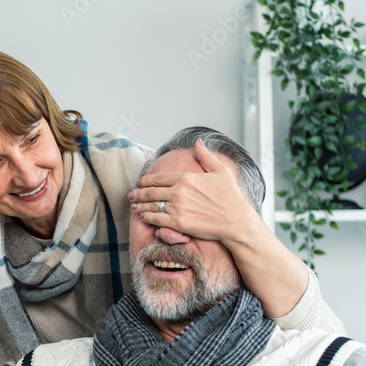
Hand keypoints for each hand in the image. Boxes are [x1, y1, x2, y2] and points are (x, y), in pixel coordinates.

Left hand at [128, 138, 261, 244]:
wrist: (235, 220)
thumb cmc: (231, 196)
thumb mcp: (220, 171)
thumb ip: (206, 156)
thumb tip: (198, 142)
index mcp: (186, 177)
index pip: (158, 178)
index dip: (146, 180)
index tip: (140, 182)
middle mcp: (178, 191)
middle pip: (150, 191)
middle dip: (137, 193)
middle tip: (130, 195)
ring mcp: (177, 208)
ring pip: (151, 205)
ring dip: (139, 206)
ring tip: (133, 206)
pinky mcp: (178, 223)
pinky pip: (156, 219)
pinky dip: (146, 217)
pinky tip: (142, 217)